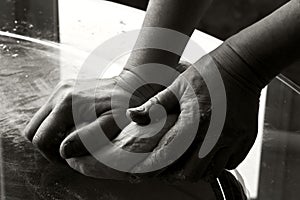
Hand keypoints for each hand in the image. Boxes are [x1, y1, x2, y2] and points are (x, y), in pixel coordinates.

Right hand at [23, 63, 187, 161]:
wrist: (133, 83)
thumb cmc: (126, 106)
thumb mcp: (112, 124)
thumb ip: (88, 137)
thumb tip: (63, 150)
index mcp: (67, 104)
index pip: (40, 138)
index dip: (50, 154)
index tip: (67, 159)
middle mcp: (59, 93)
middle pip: (33, 128)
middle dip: (46, 145)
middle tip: (68, 150)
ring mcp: (61, 88)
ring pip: (39, 119)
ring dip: (50, 133)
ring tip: (72, 138)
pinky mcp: (65, 87)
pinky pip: (49, 111)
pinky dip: (56, 123)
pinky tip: (74, 126)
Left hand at [126, 54, 260, 180]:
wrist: (242, 65)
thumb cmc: (209, 73)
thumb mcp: (178, 86)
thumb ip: (155, 105)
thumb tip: (132, 115)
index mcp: (195, 121)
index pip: (169, 155)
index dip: (154, 167)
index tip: (144, 171)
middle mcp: (215, 135)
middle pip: (191, 173)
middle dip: (174, 173)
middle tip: (166, 166)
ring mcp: (234, 139)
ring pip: (212, 172)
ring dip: (196, 170)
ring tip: (186, 161)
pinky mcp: (246, 139)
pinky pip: (231, 163)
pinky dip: (217, 163)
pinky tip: (207, 152)